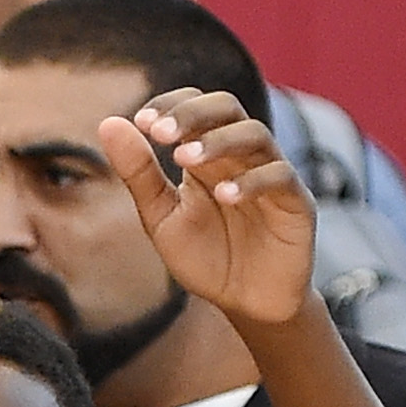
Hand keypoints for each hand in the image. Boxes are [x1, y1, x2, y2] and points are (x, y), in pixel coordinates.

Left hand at [96, 88, 314, 326]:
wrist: (245, 302)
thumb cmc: (204, 256)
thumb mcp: (160, 216)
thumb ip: (139, 174)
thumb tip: (109, 123)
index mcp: (206, 154)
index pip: (195, 105)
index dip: (171, 104)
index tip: (141, 122)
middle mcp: (240, 156)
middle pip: (227, 108)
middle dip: (192, 113)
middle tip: (159, 132)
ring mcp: (270, 176)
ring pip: (255, 135)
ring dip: (218, 141)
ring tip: (183, 160)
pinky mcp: (296, 202)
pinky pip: (281, 176)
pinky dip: (252, 180)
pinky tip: (224, 195)